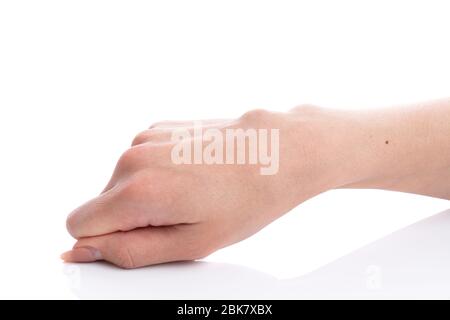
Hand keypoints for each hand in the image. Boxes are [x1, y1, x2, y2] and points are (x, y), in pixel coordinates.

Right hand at [62, 107, 333, 267]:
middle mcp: (133, 157)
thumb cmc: (246, 200)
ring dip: (145, 195)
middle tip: (179, 217)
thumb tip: (83, 251)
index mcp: (138, 190)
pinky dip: (157, 174)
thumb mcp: (191, 243)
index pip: (78, 226)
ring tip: (190, 194)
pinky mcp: (157, 129)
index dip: (105, 241)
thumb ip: (128, 251)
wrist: (278, 152)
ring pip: (118, 184)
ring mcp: (145, 138)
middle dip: (129, 218)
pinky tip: (191, 174)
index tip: (144, 238)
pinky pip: (137, 164)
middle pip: (99, 204)